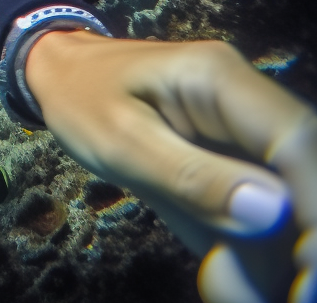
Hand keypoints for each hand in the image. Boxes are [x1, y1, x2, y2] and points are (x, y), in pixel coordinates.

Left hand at [25, 30, 316, 302]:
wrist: (64, 75)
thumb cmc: (82, 98)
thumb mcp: (121, 142)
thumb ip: (192, 178)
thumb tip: (272, 212)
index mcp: (218, 78)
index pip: (297, 139)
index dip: (315, 207)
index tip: (309, 267)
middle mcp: (248, 100)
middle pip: (306, 171)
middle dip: (305, 236)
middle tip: (290, 291)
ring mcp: (248, 129)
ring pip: (291, 195)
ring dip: (278, 248)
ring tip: (235, 282)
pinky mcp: (240, 157)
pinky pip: (266, 207)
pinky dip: (256, 248)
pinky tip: (223, 271)